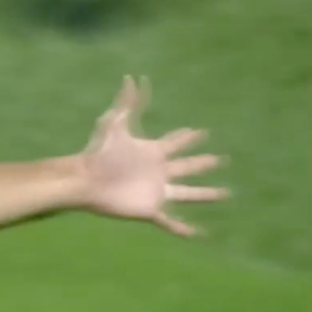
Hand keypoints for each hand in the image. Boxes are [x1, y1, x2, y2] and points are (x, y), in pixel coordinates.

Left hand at [79, 76, 228, 235]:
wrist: (85, 180)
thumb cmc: (98, 152)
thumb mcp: (114, 124)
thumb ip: (126, 102)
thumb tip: (132, 77)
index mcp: (152, 152)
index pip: (176, 143)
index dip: (188, 137)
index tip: (201, 131)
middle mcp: (158, 172)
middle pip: (187, 166)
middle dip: (204, 163)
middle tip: (221, 159)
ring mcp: (155, 192)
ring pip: (188, 194)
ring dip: (206, 194)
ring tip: (226, 193)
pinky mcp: (149, 210)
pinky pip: (170, 223)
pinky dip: (184, 230)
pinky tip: (199, 235)